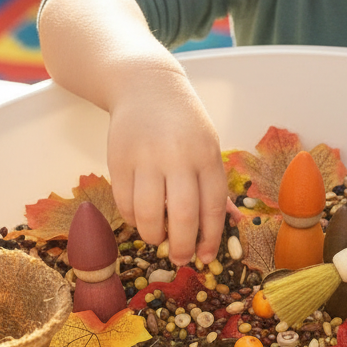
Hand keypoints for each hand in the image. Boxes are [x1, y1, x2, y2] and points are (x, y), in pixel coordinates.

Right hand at [106, 65, 227, 265]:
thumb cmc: (184, 123)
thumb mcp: (208, 145)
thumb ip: (214, 183)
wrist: (147, 87)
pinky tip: (140, 220)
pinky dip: (133, 220)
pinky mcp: (118, 160)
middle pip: (182, 215)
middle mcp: (178, 157)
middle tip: (180, 259)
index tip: (206, 256)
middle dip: (182, 246)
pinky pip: (125, 203)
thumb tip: (228, 224)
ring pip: (148, 214)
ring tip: (158, 238)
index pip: (212, 206)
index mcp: (207, 155)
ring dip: (154, 235)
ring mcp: (146, 159)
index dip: (210, 237)